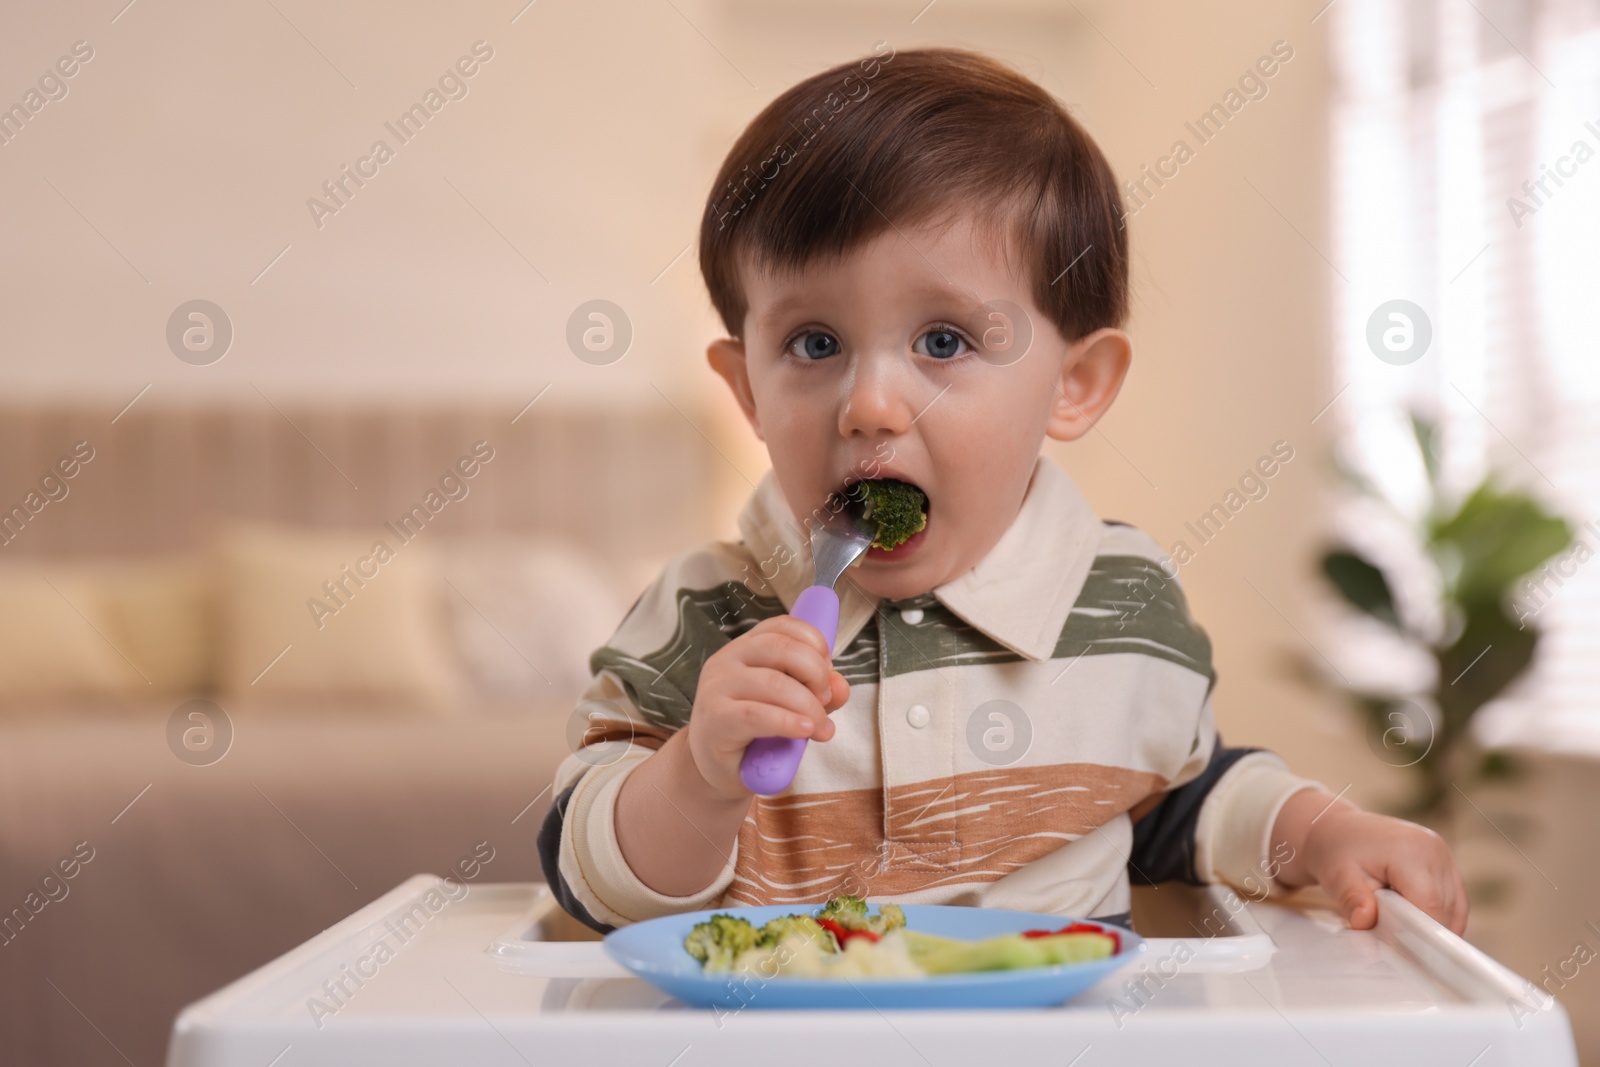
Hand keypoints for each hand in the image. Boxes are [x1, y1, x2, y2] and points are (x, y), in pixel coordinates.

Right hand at [685, 615, 849, 801]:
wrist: (716, 768)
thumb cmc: (754, 733)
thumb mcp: (791, 709)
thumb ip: (817, 695)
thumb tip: (842, 686)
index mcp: (745, 649)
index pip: (782, 626)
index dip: (813, 641)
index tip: (828, 669)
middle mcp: (727, 660)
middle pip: (780, 648)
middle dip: (815, 673)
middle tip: (826, 701)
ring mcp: (717, 688)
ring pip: (773, 682)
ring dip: (807, 705)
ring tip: (820, 728)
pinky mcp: (715, 719)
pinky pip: (756, 715)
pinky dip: (787, 722)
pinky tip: (804, 731)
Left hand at [1277, 792, 1467, 934]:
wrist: (1339, 831)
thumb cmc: (1337, 853)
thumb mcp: (1338, 877)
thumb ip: (1354, 902)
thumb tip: (1364, 924)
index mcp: (1411, 851)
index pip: (1430, 906)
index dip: (1421, 936)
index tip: (1403, 956)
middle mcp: (1435, 850)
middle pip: (1445, 910)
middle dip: (1424, 933)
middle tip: (1396, 947)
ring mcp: (1444, 855)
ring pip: (1454, 908)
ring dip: (1433, 925)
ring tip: (1402, 930)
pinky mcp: (1447, 862)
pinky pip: (1454, 901)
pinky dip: (1439, 916)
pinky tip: (1415, 922)